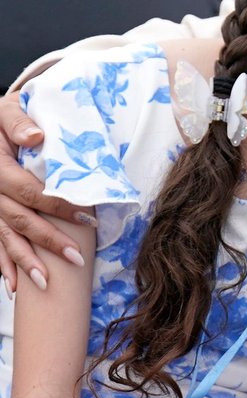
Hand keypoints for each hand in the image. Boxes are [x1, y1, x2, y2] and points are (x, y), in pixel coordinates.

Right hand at [0, 90, 89, 291]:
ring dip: (25, 263)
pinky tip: (15, 287)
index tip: (87, 217)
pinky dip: (4, 266)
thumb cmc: (2, 120)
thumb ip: (17, 121)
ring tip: (47, 283)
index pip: (29, 190)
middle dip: (48, 241)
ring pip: (4, 238)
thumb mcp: (6, 110)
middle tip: (76, 258)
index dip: (57, 205)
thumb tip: (36, 137)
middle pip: (19, 220)